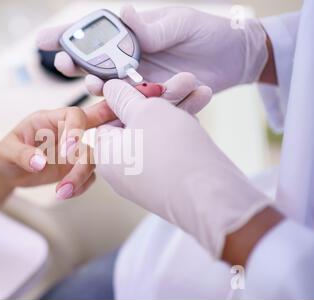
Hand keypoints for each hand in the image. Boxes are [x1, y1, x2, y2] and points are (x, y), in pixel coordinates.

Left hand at [0, 105, 114, 198]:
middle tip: (122, 140)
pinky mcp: (75, 168)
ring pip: (93, 157)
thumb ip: (23, 154)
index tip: (67, 153)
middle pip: (97, 125)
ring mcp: (74, 150)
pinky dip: (81, 186)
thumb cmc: (6, 153)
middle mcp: (67, 132)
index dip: (77, 130)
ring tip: (62, 191)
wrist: (8, 172)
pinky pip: (89, 176)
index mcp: (51, 119)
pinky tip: (65, 193)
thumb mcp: (7, 151)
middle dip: (112, 126)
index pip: (74, 115)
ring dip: (82, 175)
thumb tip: (39, 163)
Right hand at [37, 5, 267, 94]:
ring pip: (108, 90)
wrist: (235, 59)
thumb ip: (153, 26)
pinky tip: (123, 107)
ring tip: (95, 82)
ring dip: (98, 87)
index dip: (67, 37)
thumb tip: (124, 13)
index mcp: (132, 36)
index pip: (93, 36)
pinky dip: (128, 109)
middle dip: (73, 65)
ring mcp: (139, 84)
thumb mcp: (181, 23)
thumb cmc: (207, 32)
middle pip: (92, 65)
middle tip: (62, 63)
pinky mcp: (152, 103)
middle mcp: (129, 61)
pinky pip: (135, 108)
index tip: (42, 40)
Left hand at [94, 79, 271, 256]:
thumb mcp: (145, 111)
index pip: (107, 119)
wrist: (211, 198)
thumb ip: (125, 97)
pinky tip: (197, 118)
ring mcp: (144, 181)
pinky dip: (181, 135)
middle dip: (159, 103)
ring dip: (175, 113)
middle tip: (184, 83)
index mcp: (105, 155)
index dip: (126, 99)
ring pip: (156, 136)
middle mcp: (120, 172)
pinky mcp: (166, 186)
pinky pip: (169, 153)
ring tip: (200, 93)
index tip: (149, 87)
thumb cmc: (172, 151)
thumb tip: (110, 88)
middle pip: (134, 125)